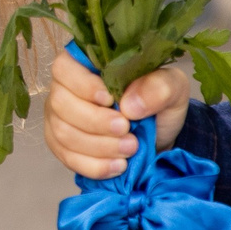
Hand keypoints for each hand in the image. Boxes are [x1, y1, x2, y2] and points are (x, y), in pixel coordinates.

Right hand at [43, 50, 191, 179]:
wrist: (157, 135)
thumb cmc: (158, 102)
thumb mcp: (171, 87)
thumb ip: (158, 87)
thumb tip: (130, 105)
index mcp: (84, 64)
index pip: (65, 68)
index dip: (83, 85)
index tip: (110, 100)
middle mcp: (63, 89)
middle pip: (61, 104)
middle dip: (95, 122)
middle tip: (127, 130)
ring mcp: (58, 118)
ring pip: (63, 133)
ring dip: (98, 146)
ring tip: (130, 149)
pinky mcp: (62, 146)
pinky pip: (68, 158)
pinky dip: (94, 166)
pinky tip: (118, 166)